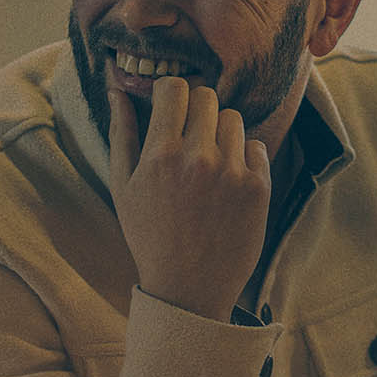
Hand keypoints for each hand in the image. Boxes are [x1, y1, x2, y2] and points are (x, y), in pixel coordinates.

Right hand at [108, 76, 271, 320]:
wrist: (189, 288)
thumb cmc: (150, 237)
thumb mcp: (123, 187)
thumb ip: (121, 134)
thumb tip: (117, 89)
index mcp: (161, 154)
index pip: (175, 88)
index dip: (171, 93)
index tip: (170, 108)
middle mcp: (199, 157)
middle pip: (207, 96)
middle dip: (196, 110)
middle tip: (190, 138)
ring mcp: (232, 172)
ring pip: (233, 119)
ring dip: (221, 133)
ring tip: (209, 164)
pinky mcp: (258, 188)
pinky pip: (256, 146)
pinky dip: (244, 157)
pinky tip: (228, 183)